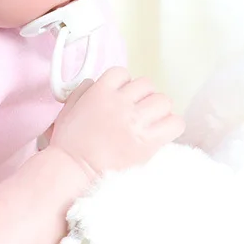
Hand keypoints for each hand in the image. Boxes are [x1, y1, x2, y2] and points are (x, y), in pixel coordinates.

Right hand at [49, 68, 184, 180]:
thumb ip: (82, 91)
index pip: (122, 73)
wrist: (74, 170)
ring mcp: (136, 122)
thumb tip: (93, 83)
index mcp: (100, 93)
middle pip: (146, 85)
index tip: (122, 95)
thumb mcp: (68, 109)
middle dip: (143, 95)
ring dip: (159, 109)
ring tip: (151, 120)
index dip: (123, 84)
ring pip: (163, 101)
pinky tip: (162, 131)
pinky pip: (175, 124)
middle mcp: (121, 103)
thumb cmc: (69, 144)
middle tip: (138, 109)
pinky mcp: (149, 142)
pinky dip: (172, 125)